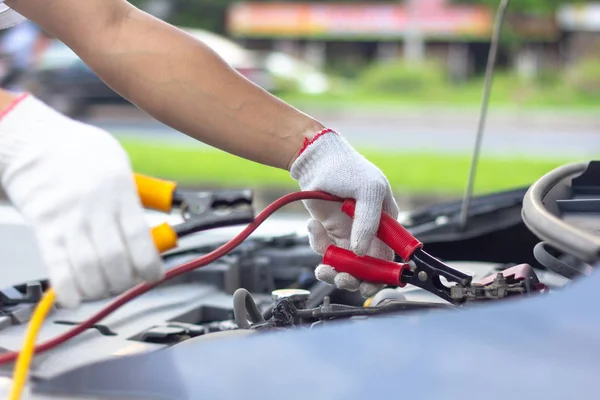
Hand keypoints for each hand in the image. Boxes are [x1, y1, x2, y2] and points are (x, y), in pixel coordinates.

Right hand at [0, 94, 162, 307]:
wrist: (33, 141)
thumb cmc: (79, 150)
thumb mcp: (118, 163)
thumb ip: (135, 196)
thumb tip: (151, 225)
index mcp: (119, 191)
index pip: (140, 238)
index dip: (150, 264)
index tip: (154, 275)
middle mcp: (96, 208)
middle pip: (115, 259)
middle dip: (125, 280)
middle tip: (128, 282)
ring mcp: (68, 219)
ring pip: (88, 267)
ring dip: (100, 288)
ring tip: (106, 288)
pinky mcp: (44, 227)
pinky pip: (56, 265)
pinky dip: (66, 288)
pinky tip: (74, 298)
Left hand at [290, 129, 398, 297]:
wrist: (316, 161)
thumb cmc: (348, 169)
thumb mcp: (368, 191)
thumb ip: (369, 222)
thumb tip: (362, 252)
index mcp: (387, 224)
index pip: (390, 257)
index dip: (382, 276)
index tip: (369, 284)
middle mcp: (369, 233)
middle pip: (367, 268)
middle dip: (355, 279)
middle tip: (342, 279)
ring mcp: (349, 234)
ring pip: (345, 265)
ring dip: (334, 271)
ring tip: (324, 268)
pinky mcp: (330, 233)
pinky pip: (325, 251)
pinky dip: (318, 245)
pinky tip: (314, 227)